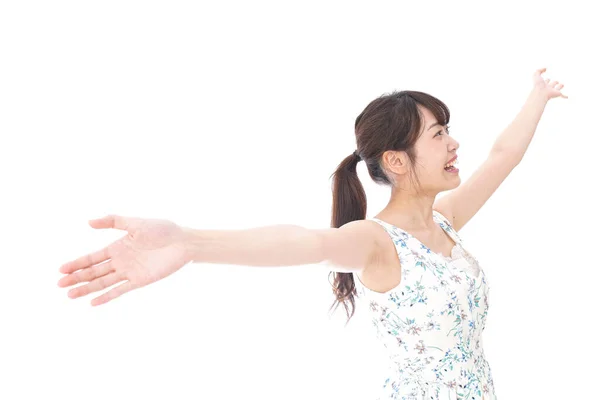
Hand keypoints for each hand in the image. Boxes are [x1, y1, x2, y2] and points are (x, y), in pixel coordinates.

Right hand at [58, 215, 189, 305]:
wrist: (184, 242)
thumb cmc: (163, 229)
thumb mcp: (136, 222)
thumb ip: (113, 221)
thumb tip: (89, 222)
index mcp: (118, 247)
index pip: (93, 258)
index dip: (77, 263)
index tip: (61, 269)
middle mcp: (121, 261)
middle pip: (94, 272)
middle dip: (77, 278)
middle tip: (60, 284)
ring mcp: (130, 272)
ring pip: (103, 282)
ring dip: (87, 288)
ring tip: (70, 294)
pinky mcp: (140, 280)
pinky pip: (120, 290)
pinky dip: (107, 296)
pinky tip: (93, 302)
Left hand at [532, 67, 567, 99]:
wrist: (541, 93)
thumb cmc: (538, 85)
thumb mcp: (536, 75)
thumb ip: (539, 70)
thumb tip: (545, 68)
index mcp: (543, 84)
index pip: (546, 81)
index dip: (547, 80)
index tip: (548, 79)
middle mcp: (548, 88)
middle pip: (552, 84)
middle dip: (554, 83)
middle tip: (556, 82)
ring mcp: (553, 91)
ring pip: (558, 88)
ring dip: (559, 87)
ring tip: (562, 85)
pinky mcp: (557, 94)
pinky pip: (562, 95)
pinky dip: (564, 96)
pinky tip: (567, 97)